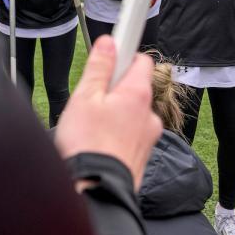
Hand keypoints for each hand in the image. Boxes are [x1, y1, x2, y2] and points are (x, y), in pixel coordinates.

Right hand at [55, 35, 162, 191]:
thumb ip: (99, 67)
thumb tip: (109, 43)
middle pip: (134, 89)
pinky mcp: (142, 156)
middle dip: (114, 91)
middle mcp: (149, 115)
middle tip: (90, 101)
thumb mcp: (85, 97)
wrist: (96, 190)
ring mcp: (148, 137)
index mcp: (137, 94)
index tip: (110, 58)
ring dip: (115, 115)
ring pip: (131, 114)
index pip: (141, 60)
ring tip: (90, 128)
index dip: (124, 56)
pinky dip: (117, 136)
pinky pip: (130, 136)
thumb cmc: (88, 145)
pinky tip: (98, 144)